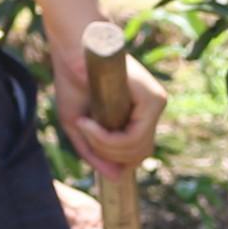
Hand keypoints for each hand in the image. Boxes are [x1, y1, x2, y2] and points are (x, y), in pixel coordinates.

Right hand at [52, 44, 166, 180]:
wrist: (72, 49)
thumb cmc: (73, 83)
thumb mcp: (80, 126)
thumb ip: (96, 153)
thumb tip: (118, 179)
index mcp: (138, 116)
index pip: (136, 154)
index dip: (113, 159)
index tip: (89, 141)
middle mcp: (151, 110)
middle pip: (139, 155)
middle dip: (108, 154)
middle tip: (85, 132)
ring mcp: (155, 103)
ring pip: (137, 149)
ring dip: (106, 147)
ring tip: (85, 127)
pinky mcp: (152, 98)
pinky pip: (134, 136)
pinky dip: (109, 139)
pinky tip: (90, 124)